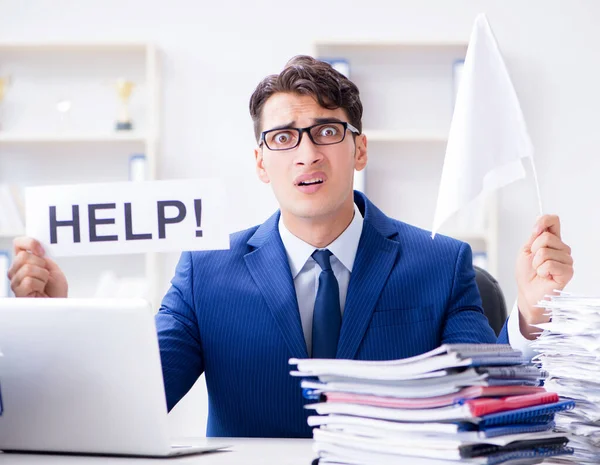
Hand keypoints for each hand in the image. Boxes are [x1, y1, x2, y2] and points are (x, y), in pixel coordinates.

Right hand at [8, 237, 67, 297]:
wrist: (59, 302)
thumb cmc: (55, 289)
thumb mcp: (51, 267)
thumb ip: (41, 257)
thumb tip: (34, 249)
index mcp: (23, 262)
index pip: (18, 244)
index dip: (30, 243)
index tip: (41, 251)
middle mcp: (16, 270)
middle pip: (24, 256)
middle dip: (41, 265)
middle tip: (45, 275)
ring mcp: (15, 281)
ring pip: (28, 268)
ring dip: (42, 276)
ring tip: (43, 284)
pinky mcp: (18, 292)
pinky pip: (29, 281)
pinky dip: (40, 284)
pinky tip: (39, 290)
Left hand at [515, 215, 572, 338]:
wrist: (527, 291)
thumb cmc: (527, 273)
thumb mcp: (526, 250)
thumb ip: (535, 236)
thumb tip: (540, 224)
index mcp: (552, 241)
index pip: (554, 221)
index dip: (543, 221)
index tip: (534, 231)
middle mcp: (562, 249)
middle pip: (546, 237)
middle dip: (533, 251)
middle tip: (535, 262)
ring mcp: (566, 260)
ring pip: (546, 252)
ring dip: (536, 263)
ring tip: (539, 270)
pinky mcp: (568, 272)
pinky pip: (550, 264)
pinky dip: (542, 271)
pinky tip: (545, 276)